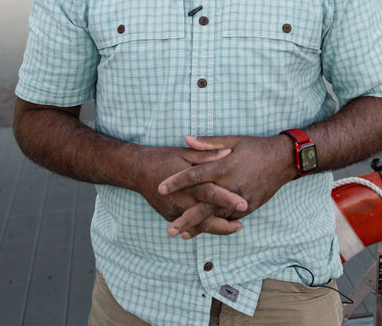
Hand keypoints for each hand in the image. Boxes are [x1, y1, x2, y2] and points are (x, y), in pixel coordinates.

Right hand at [133, 144, 247, 236]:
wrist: (137, 170)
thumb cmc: (164, 157)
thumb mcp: (185, 152)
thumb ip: (207, 154)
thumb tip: (228, 153)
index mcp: (187, 181)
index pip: (210, 192)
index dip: (227, 199)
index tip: (244, 204)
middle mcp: (180, 199)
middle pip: (205, 215)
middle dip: (224, 223)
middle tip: (241, 225)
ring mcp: (173, 210)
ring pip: (197, 225)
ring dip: (217, 229)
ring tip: (235, 228)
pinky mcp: (170, 215)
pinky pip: (189, 225)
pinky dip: (203, 227)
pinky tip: (218, 227)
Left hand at [157, 135, 296, 238]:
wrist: (283, 160)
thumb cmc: (256, 148)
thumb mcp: (232, 140)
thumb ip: (208, 143)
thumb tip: (186, 139)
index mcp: (223, 167)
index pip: (194, 175)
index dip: (176, 182)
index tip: (160, 188)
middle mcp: (230, 186)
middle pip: (203, 205)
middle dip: (185, 218)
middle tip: (169, 229)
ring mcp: (240, 199)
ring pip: (216, 217)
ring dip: (199, 226)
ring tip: (183, 235)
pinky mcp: (249, 207)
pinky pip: (229, 218)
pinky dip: (216, 225)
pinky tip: (205, 231)